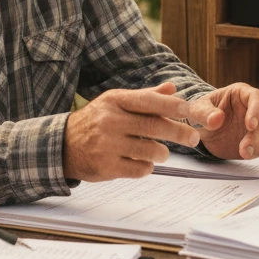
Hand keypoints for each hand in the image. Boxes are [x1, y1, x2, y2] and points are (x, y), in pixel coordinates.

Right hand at [63, 82, 200, 180]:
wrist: (64, 145)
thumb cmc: (96, 121)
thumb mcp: (116, 103)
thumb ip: (146, 97)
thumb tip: (173, 88)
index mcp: (115, 101)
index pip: (148, 101)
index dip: (171, 106)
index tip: (189, 110)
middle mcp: (110, 121)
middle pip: (154, 127)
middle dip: (179, 133)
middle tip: (194, 138)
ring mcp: (107, 145)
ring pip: (150, 150)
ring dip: (162, 153)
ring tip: (161, 152)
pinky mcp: (107, 167)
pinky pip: (140, 170)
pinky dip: (147, 167)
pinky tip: (143, 162)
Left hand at [184, 83, 258, 171]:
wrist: (203, 128)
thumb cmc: (202, 112)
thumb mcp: (196, 109)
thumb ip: (204, 112)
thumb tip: (216, 118)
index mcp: (241, 94)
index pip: (256, 98)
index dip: (256, 111)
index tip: (250, 125)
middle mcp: (253, 108)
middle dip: (256, 135)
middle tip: (244, 148)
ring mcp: (258, 126)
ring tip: (245, 154)